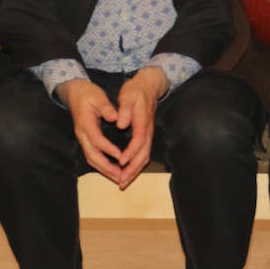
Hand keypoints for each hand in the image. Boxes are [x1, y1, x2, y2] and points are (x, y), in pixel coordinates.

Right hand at [57, 78, 123, 183]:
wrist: (75, 93)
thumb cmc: (88, 94)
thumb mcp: (98, 96)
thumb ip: (106, 107)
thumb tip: (115, 118)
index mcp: (85, 123)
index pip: (96, 140)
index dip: (108, 149)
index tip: (121, 156)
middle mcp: (82, 134)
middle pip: (92, 155)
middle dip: (106, 167)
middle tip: (120, 175)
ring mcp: (82, 139)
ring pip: (91, 159)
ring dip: (104, 170)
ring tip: (119, 178)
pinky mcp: (85, 141)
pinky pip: (92, 157)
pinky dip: (102, 166)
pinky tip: (112, 171)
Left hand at [113, 67, 168, 189]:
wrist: (148, 86)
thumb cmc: (135, 91)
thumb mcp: (128, 95)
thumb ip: (125, 109)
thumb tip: (120, 123)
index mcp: (142, 121)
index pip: (139, 140)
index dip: (131, 152)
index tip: (121, 162)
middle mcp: (147, 130)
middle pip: (144, 154)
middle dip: (133, 169)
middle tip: (122, 181)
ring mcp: (148, 134)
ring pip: (144, 157)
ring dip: (134, 171)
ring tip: (123, 182)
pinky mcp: (145, 136)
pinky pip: (143, 155)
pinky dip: (136, 166)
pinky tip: (128, 172)